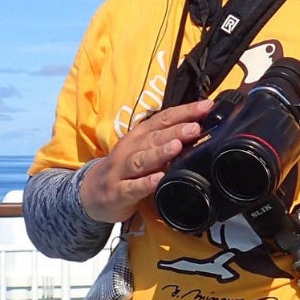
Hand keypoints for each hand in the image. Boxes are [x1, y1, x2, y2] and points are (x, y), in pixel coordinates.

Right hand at [79, 99, 213, 223]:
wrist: (92, 192)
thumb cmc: (126, 167)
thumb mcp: (144, 149)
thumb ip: (166, 141)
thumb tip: (199, 129)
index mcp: (140, 135)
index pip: (164, 118)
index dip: (185, 111)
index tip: (207, 106)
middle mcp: (130, 148)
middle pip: (154, 137)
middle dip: (176, 131)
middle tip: (195, 127)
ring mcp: (122, 170)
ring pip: (141, 159)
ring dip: (159, 152)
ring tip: (176, 147)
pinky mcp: (117, 192)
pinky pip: (132, 187)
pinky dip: (145, 183)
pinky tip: (159, 179)